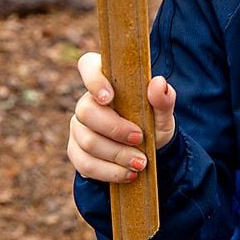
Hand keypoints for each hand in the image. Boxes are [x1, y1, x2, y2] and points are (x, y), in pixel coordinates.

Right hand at [66, 51, 177, 182]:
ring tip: (141, 162)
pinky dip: (108, 172)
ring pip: (87, 141)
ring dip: (117, 154)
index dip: (93, 79)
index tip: (109, 97)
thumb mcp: (163, 114)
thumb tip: (158, 83)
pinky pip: (84, 164)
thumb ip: (163, 98)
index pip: (88, 65)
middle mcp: (87, 102)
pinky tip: (128, 174)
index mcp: (107, 82)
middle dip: (115, 129)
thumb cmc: (152, 125)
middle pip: (87, 111)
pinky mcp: (76, 152)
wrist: (147, 154)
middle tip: (139, 138)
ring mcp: (78, 128)